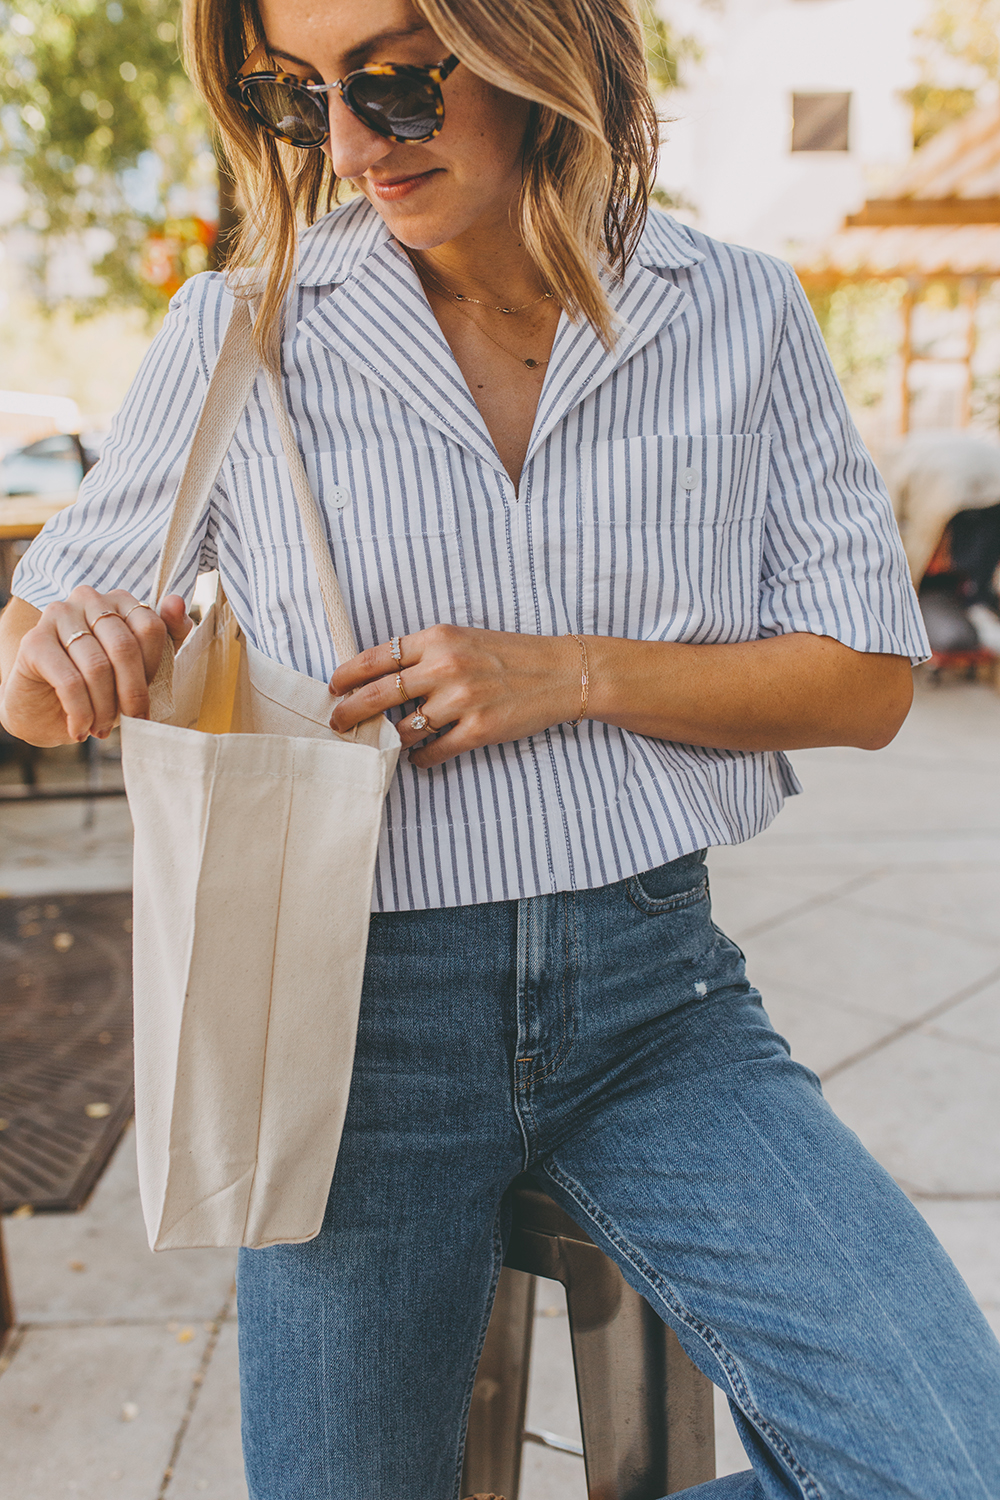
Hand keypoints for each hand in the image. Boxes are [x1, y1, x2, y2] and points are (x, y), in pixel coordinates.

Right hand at [0, 587, 192, 746]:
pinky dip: (80, 712)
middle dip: (132, 693)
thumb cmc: (100, 685)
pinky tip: (79, 729)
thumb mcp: (143, 665)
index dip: (153, 669)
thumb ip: (168, 635)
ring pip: (97, 667)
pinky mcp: (33, 641)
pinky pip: (69, 681)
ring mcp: (58, 615)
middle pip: (125, 647)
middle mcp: (87, 598)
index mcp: (119, 600)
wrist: (46, 710)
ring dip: (104, 708)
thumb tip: (178, 602)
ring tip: (101, 730)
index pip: (150, 627)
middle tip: (132, 720)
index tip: (146, 698)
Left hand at [329, 624, 581, 766]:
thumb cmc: (510, 655)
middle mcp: (444, 667)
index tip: (333, 687)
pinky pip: (432, 752)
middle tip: (338, 723)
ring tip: (387, 741)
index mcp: (437, 638)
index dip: (346, 676)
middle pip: (377, 694)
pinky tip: (420, 756)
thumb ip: (424, 653)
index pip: (375, 658)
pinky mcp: (477, 730)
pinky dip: (421, 758)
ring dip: (390, 739)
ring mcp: (461, 700)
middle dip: (349, 712)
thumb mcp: (462, 638)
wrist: (559, 672)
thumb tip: (380, 676)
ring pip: (403, 729)